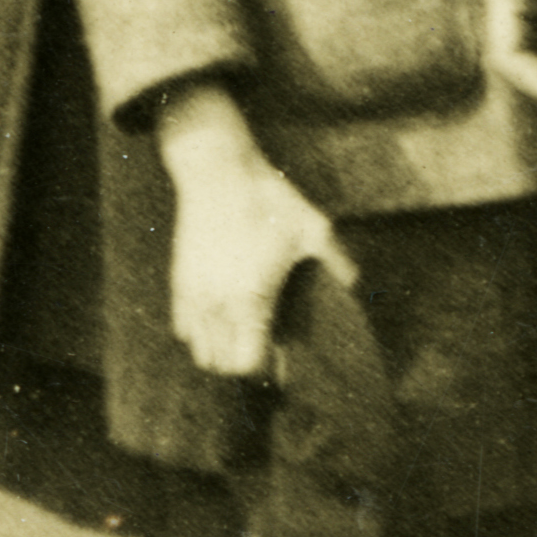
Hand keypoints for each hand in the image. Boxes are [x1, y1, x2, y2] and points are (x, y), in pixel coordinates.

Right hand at [155, 102, 338, 386]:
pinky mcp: (179, 277)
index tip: (284, 359)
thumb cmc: (268, 199)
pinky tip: (219, 315)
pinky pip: (181, 325)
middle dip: (242, 364)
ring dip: (218, 349)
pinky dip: (198, 331)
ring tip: (241, 334)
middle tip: (266, 348)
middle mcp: (217, 303)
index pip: (247, 363)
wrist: (216, 168)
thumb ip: (339, 261)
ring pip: (197, 348)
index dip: (267, 369)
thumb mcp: (314, 228)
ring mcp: (194, 292)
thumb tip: (357, 284)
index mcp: (252, 299)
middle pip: (218, 364)